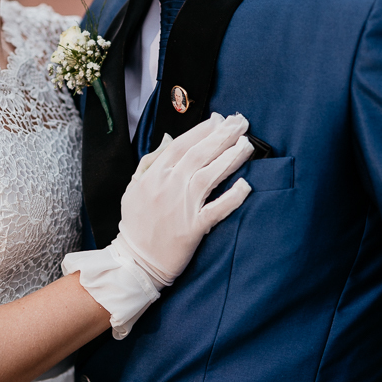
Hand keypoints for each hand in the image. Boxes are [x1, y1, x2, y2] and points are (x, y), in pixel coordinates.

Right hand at [117, 113, 252, 285]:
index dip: (203, 130)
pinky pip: (216, 210)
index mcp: (154, 175)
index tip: (220, 120)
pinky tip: (246, 185)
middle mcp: (168, 187)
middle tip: (242, 123)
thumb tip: (168, 139)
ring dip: (230, 158)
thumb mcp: (134, 187)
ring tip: (247, 144)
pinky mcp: (193, 229)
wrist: (135, 261)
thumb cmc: (136, 223)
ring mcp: (181, 207)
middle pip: (199, 154)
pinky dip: (231, 197)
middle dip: (222, 136)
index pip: (182, 145)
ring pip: (209, 176)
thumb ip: (150, 161)